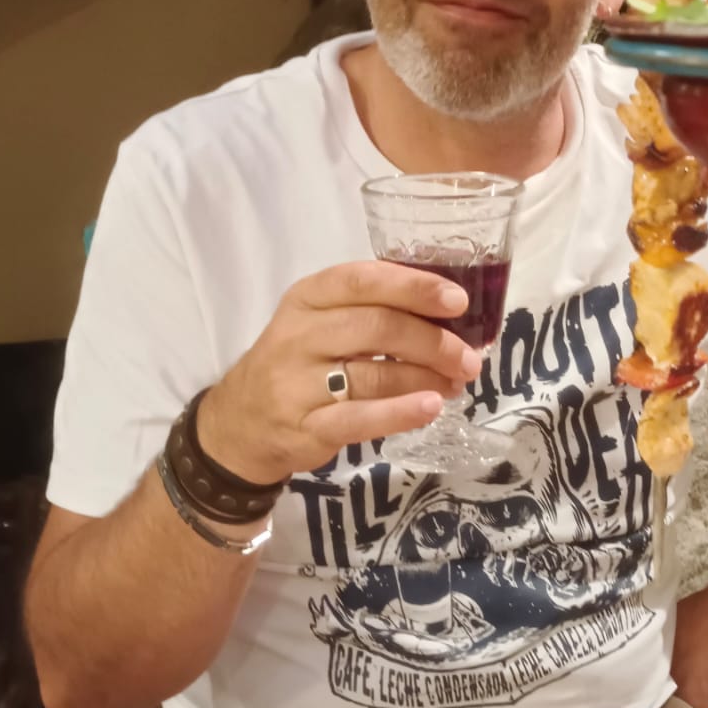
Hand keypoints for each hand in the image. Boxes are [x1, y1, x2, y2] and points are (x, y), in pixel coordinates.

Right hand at [197, 260, 480, 481]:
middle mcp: (298, 335)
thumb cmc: (298, 362)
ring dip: (425, 378)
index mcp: (308, 297)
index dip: (413, 287)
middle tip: (468, 358)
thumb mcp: (320, 320)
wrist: (239, 423)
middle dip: (432, 341)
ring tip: (456, 384)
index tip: (458, 301)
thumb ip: (372, 308)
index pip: (362, 280)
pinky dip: (400, 413)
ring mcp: (297, 383)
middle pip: (376, 327)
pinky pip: (359, 418)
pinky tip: (430, 407)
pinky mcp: (305, 427)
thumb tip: (448, 312)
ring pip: (373, 374)